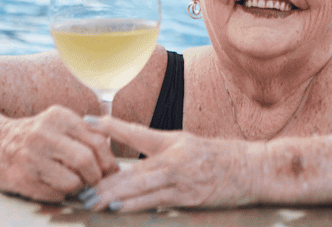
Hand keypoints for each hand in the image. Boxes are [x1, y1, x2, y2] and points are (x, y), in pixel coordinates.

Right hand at [0, 106, 118, 201]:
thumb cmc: (31, 136)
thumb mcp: (56, 124)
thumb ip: (83, 134)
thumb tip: (112, 157)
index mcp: (59, 117)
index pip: (97, 140)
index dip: (108, 159)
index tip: (110, 169)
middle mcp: (44, 134)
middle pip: (86, 160)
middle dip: (96, 176)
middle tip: (94, 181)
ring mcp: (31, 157)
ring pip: (72, 181)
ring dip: (78, 188)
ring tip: (72, 183)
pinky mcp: (21, 178)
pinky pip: (55, 194)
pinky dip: (60, 195)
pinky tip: (52, 186)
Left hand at [82, 116, 263, 211]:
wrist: (253, 168)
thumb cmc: (219, 158)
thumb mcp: (188, 145)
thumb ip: (161, 151)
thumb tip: (131, 163)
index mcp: (171, 141)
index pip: (135, 132)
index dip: (110, 126)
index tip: (86, 121)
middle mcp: (173, 157)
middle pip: (130, 169)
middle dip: (102, 181)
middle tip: (78, 187)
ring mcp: (180, 178)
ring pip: (139, 186)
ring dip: (111, 197)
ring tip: (89, 203)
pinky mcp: (189, 196)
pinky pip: (156, 201)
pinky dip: (135, 205)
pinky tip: (118, 210)